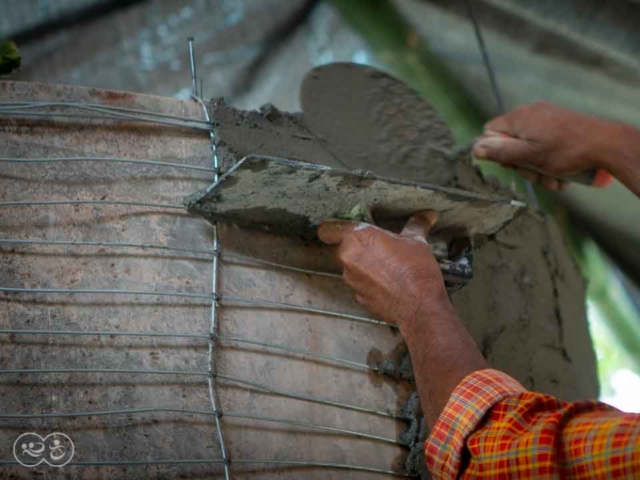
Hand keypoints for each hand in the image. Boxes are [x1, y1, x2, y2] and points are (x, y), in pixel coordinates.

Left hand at [317, 212, 448, 327]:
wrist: (419, 305)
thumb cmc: (415, 271)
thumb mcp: (417, 241)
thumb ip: (417, 225)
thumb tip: (428, 215)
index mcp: (358, 238)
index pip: (327, 230)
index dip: (332, 229)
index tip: (342, 229)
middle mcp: (349, 258)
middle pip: (339, 248)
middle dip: (353, 247)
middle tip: (373, 246)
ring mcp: (351, 280)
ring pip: (349, 268)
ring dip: (362, 266)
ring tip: (385, 266)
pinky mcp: (358, 297)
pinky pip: (359, 285)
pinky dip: (368, 283)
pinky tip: (386, 282)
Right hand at [473, 101, 613, 189]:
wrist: (606, 143)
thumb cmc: (565, 151)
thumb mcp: (528, 156)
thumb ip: (500, 153)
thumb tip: (475, 149)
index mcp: (519, 117)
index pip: (491, 131)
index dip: (496, 151)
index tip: (511, 164)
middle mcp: (531, 112)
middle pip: (512, 142)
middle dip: (522, 164)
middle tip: (536, 176)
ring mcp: (547, 117)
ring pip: (530, 147)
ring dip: (539, 168)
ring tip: (554, 181)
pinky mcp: (561, 123)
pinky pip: (546, 144)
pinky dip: (551, 161)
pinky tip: (562, 175)